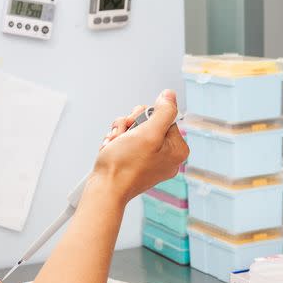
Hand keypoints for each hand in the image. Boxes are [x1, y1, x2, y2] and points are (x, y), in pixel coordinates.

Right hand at [91, 89, 188, 203]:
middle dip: (130, 125)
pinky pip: (127, 142)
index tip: (135, 127)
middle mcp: (167, 156)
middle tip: (123, 136)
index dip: (144, 117)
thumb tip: (170, 95)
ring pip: (135, 130)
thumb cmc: (124, 166)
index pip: (163, 117)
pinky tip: (112, 150)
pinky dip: (117, 143)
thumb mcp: (148, 132)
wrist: (105, 188)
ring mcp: (150, 160)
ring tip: (115, 145)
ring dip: (120, 133)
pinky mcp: (136, 163)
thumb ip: (163, 112)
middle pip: (149, 122)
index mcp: (177, 150)